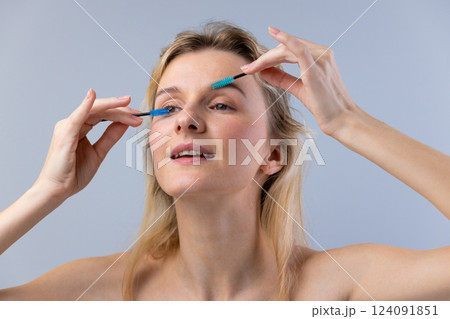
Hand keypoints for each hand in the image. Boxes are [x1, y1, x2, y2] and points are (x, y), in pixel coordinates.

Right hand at [33, 89, 142, 199]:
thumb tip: (124, 123)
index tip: (137, 116)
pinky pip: (76, 118)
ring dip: (111, 107)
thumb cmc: (74, 173)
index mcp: (79, 127)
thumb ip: (110, 137)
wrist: (57, 190)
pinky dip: (85, 106)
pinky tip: (93, 97)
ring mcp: (67, 128)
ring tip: (127, 105)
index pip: (102, 114)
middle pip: (99, 110)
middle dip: (120, 110)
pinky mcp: (64, 135)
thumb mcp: (98, 152)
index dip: (120, 113)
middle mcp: (72, 124)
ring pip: (92, 110)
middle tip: (136, 112)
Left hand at [241, 26, 357, 136]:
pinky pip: (299, 49)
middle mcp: (322, 53)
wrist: (338, 118)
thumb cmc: (323, 105)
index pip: (290, 50)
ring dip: (266, 58)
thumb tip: (263, 71)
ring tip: (250, 68)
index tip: (252, 66)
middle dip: (264, 58)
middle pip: (286, 49)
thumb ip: (282, 78)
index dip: (269, 56)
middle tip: (247, 68)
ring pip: (286, 50)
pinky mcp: (316, 67)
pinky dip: (286, 40)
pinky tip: (274, 33)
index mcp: (319, 56)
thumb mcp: (298, 88)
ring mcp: (320, 58)